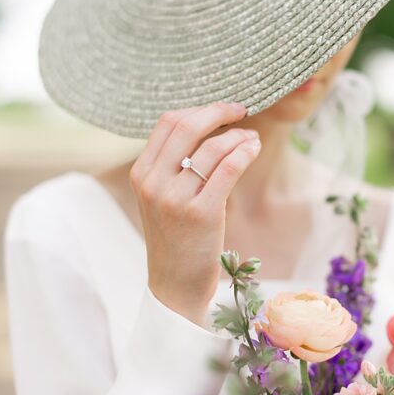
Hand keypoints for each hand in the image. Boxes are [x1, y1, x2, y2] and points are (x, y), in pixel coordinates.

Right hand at [128, 102, 261, 326]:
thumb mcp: (159, 198)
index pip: (167, 122)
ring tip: (251, 138)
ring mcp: (174, 199)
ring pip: (212, 146)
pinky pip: (227, 168)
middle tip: (241, 110)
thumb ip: (171, 165)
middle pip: (187, 126)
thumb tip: (206, 125)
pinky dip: (245, 152)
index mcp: (140, 174)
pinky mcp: (200, 214)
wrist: (174, 285)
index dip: (199, 109)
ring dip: (238, 135)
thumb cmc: (174, 238)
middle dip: (219, 111)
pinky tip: (253, 149)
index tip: (222, 110)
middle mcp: (153, 183)